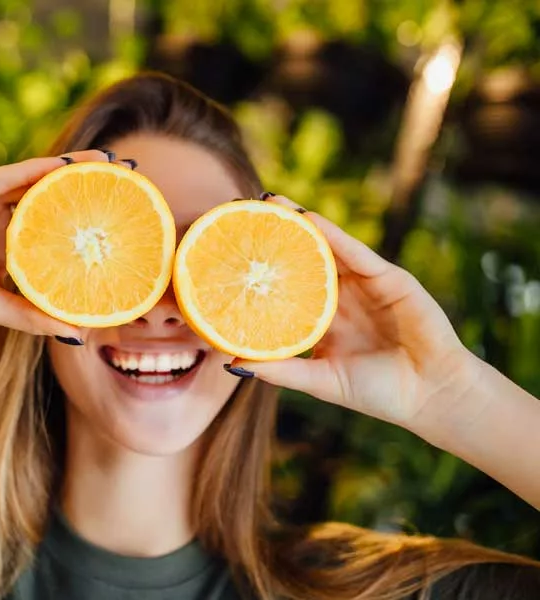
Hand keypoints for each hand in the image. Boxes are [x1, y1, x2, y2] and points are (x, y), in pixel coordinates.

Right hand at [0, 150, 112, 337]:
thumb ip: (30, 316)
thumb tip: (76, 334)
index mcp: (7, 245)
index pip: (54, 228)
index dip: (85, 222)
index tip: (123, 221)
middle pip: (51, 198)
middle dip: (86, 190)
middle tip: (128, 181)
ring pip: (33, 179)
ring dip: (68, 170)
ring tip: (106, 163)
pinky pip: (6, 176)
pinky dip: (35, 170)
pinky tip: (64, 165)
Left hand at [230, 195, 478, 431]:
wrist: (430, 395)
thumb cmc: (377, 393)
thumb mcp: (321, 381)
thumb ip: (282, 371)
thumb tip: (232, 363)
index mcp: (321, 318)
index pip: (286, 287)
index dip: (261, 269)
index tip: (229, 252)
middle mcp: (339, 296)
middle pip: (302, 259)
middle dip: (276, 235)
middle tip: (242, 212)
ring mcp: (364, 285)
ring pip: (327, 247)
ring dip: (300, 223)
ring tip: (270, 203)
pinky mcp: (389, 278)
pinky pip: (357, 253)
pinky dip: (334, 235)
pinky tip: (310, 219)